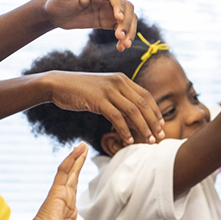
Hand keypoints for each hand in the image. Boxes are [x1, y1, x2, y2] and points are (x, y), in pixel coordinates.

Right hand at [24, 143, 128, 219]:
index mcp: (68, 211)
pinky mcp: (57, 191)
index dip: (77, 175)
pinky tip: (78, 148)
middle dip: (78, 162)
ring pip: (69, 170)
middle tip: (83, 148)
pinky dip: (71, 158)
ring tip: (82, 145)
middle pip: (72, 175)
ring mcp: (60, 194)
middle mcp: (64, 200)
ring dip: (76, 157)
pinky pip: (64, 171)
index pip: (74, 188)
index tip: (81, 166)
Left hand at [44, 0, 137, 51]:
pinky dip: (124, 38)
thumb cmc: (59, 0)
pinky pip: (121, 28)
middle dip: (126, 22)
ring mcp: (110, 10)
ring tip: (125, 45)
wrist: (55, 14)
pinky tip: (121, 48)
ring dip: (129, 31)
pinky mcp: (108, 21)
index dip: (119, 6)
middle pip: (127, 8)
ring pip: (128, 19)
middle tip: (119, 36)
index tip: (117, 18)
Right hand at [44, 71, 163, 144]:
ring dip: (143, 128)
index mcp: (122, 79)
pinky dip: (125, 130)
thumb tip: (135, 120)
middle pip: (143, 104)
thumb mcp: (104, 93)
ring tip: (149, 141)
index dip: (156, 111)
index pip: (146, 96)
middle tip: (160, 137)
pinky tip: (128, 141)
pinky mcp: (98, 99)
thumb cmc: (81, 91)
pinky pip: (116, 117)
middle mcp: (118, 82)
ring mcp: (109, 90)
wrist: (58, 84)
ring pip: (133, 111)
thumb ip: (120, 102)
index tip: (162, 125)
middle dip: (154, 122)